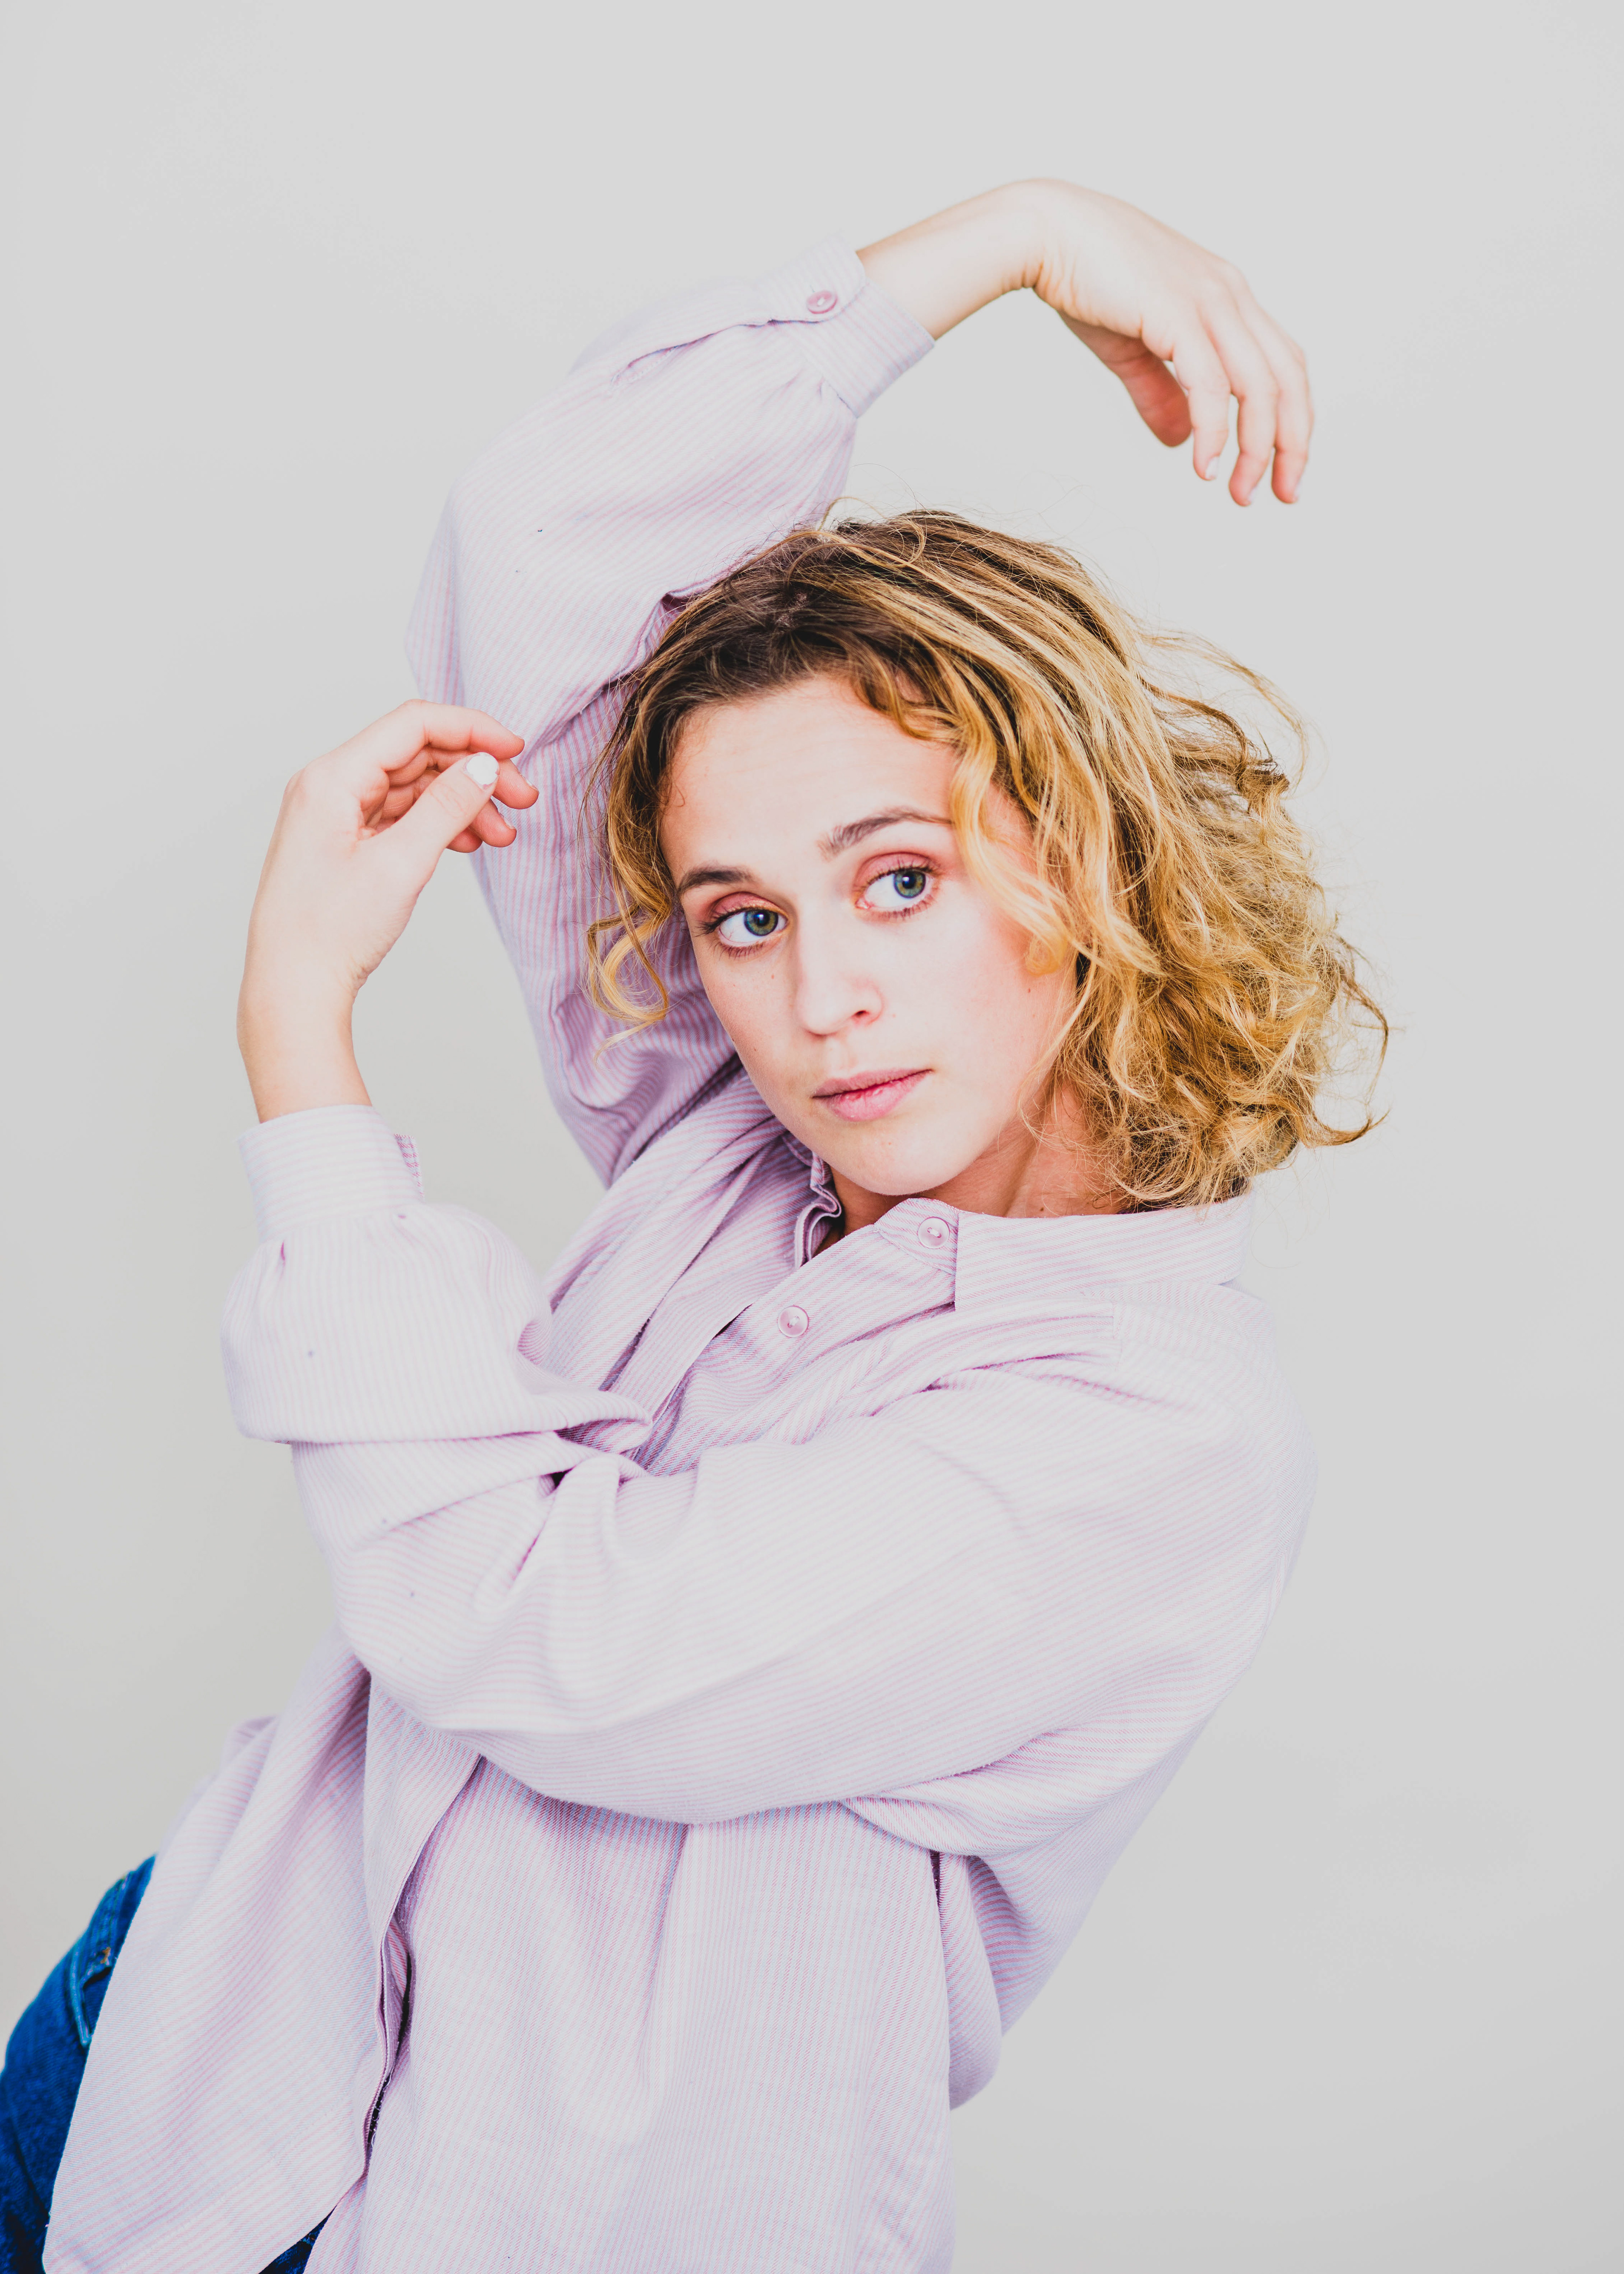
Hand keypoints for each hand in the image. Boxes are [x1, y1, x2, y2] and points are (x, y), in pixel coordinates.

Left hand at [238, 702, 533, 1119]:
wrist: (293, 988)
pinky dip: (437, 824)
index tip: (517, 750)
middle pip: (416, 754)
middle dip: (474, 771)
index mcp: (331, 778)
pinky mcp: (343, 843)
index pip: (413, 725)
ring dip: (462, 803)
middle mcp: (328, 786)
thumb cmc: (329, 932)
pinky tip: (468, 843)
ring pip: (412, 788)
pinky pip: (399, 816)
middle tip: (523, 800)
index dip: (471, 729)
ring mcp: (334, 815)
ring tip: (503, 835)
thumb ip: (447, 807)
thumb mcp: (401, 864)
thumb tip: (485, 765)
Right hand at [858, 180, 1310, 505]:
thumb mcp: (1132, 349)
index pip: (1282, 363)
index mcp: (1226, 296)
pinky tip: (1204, 469)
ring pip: (1258, 385)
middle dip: (1292, 443)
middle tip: (1283, 495)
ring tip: (1242, 493)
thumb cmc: (1084, 281)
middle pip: (1287, 377)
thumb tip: (1184, 442)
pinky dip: (1214, 431)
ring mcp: (1208, 300)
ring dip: (1257, 448)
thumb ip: (1160, 394)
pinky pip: (1211, 384)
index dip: (1292, 419)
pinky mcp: (1176, 312)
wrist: (1045, 231)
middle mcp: (1230, 294)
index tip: (1283, 469)